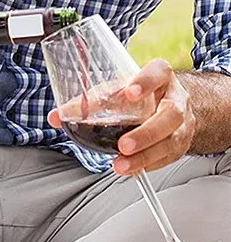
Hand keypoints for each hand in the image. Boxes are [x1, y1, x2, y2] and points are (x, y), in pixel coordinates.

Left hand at [47, 57, 195, 174]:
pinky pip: (169, 157)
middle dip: (146, 132)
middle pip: (170, 114)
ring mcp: (183, 122)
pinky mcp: (181, 143)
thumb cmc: (139, 91)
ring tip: (122, 163)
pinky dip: (149, 164)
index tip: (129, 93)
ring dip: (145, 155)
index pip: (157, 73)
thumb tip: (58, 116)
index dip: (145, 82)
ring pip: (172, 140)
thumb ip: (90, 99)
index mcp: (160, 75)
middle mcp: (176, 97)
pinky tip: (132, 168)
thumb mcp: (119, 86)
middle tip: (123, 143)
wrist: (169, 100)